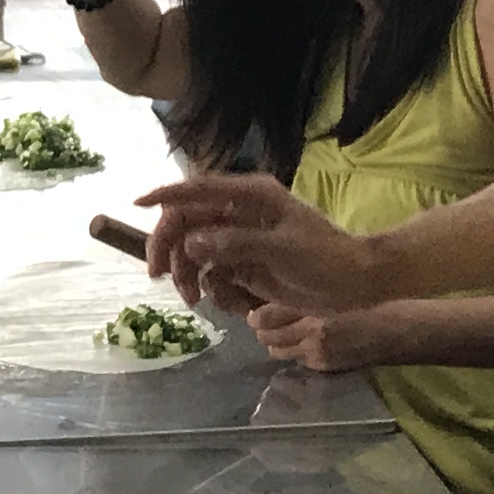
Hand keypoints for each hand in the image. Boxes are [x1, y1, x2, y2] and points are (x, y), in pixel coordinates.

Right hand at [138, 171, 377, 314]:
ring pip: (194, 250)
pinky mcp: (244, 263)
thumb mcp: (281, 249)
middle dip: (170, 248)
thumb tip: (192, 242)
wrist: (355, 284)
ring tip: (196, 301)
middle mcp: (240, 212)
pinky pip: (211, 272)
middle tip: (158, 277)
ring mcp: (240, 238)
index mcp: (251, 196)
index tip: (137, 204)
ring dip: (188, 275)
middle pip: (188, 222)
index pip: (199, 189)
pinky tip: (225, 304)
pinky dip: (210, 289)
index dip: (166, 195)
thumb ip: (235, 244)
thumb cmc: (325, 258)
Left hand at [251, 300, 401, 373]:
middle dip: (264, 332)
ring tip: (284, 334)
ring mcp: (319, 354)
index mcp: (314, 310)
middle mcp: (312, 335)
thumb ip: (301, 300)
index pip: (268, 317)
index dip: (257, 316)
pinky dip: (296, 354)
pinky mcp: (327, 367)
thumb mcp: (333, 294)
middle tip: (267, 323)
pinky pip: (300, 361)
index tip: (255, 314)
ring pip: (280, 351)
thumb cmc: (371, 304)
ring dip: (278, 344)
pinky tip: (305, 345)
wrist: (400, 331)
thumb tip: (266, 311)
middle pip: (268, 338)